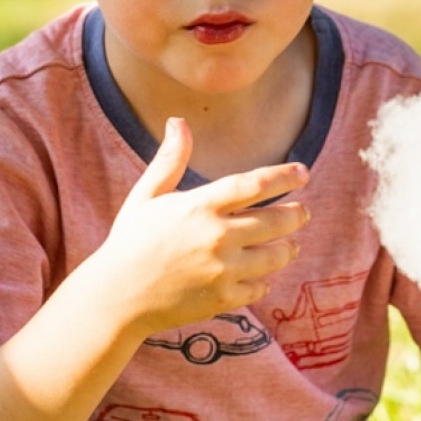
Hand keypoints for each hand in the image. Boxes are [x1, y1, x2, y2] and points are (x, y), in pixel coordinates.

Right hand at [92, 117, 309, 335]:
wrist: (116, 297)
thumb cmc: (130, 241)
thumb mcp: (147, 195)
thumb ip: (169, 159)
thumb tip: (178, 121)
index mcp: (200, 206)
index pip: (255, 185)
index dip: (284, 177)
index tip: (304, 173)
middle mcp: (217, 237)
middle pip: (276, 221)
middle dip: (296, 215)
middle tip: (304, 212)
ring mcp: (222, 271)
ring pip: (274, 257)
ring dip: (288, 248)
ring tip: (292, 244)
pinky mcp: (223, 299)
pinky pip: (258, 288)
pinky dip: (265, 281)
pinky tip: (264, 276)